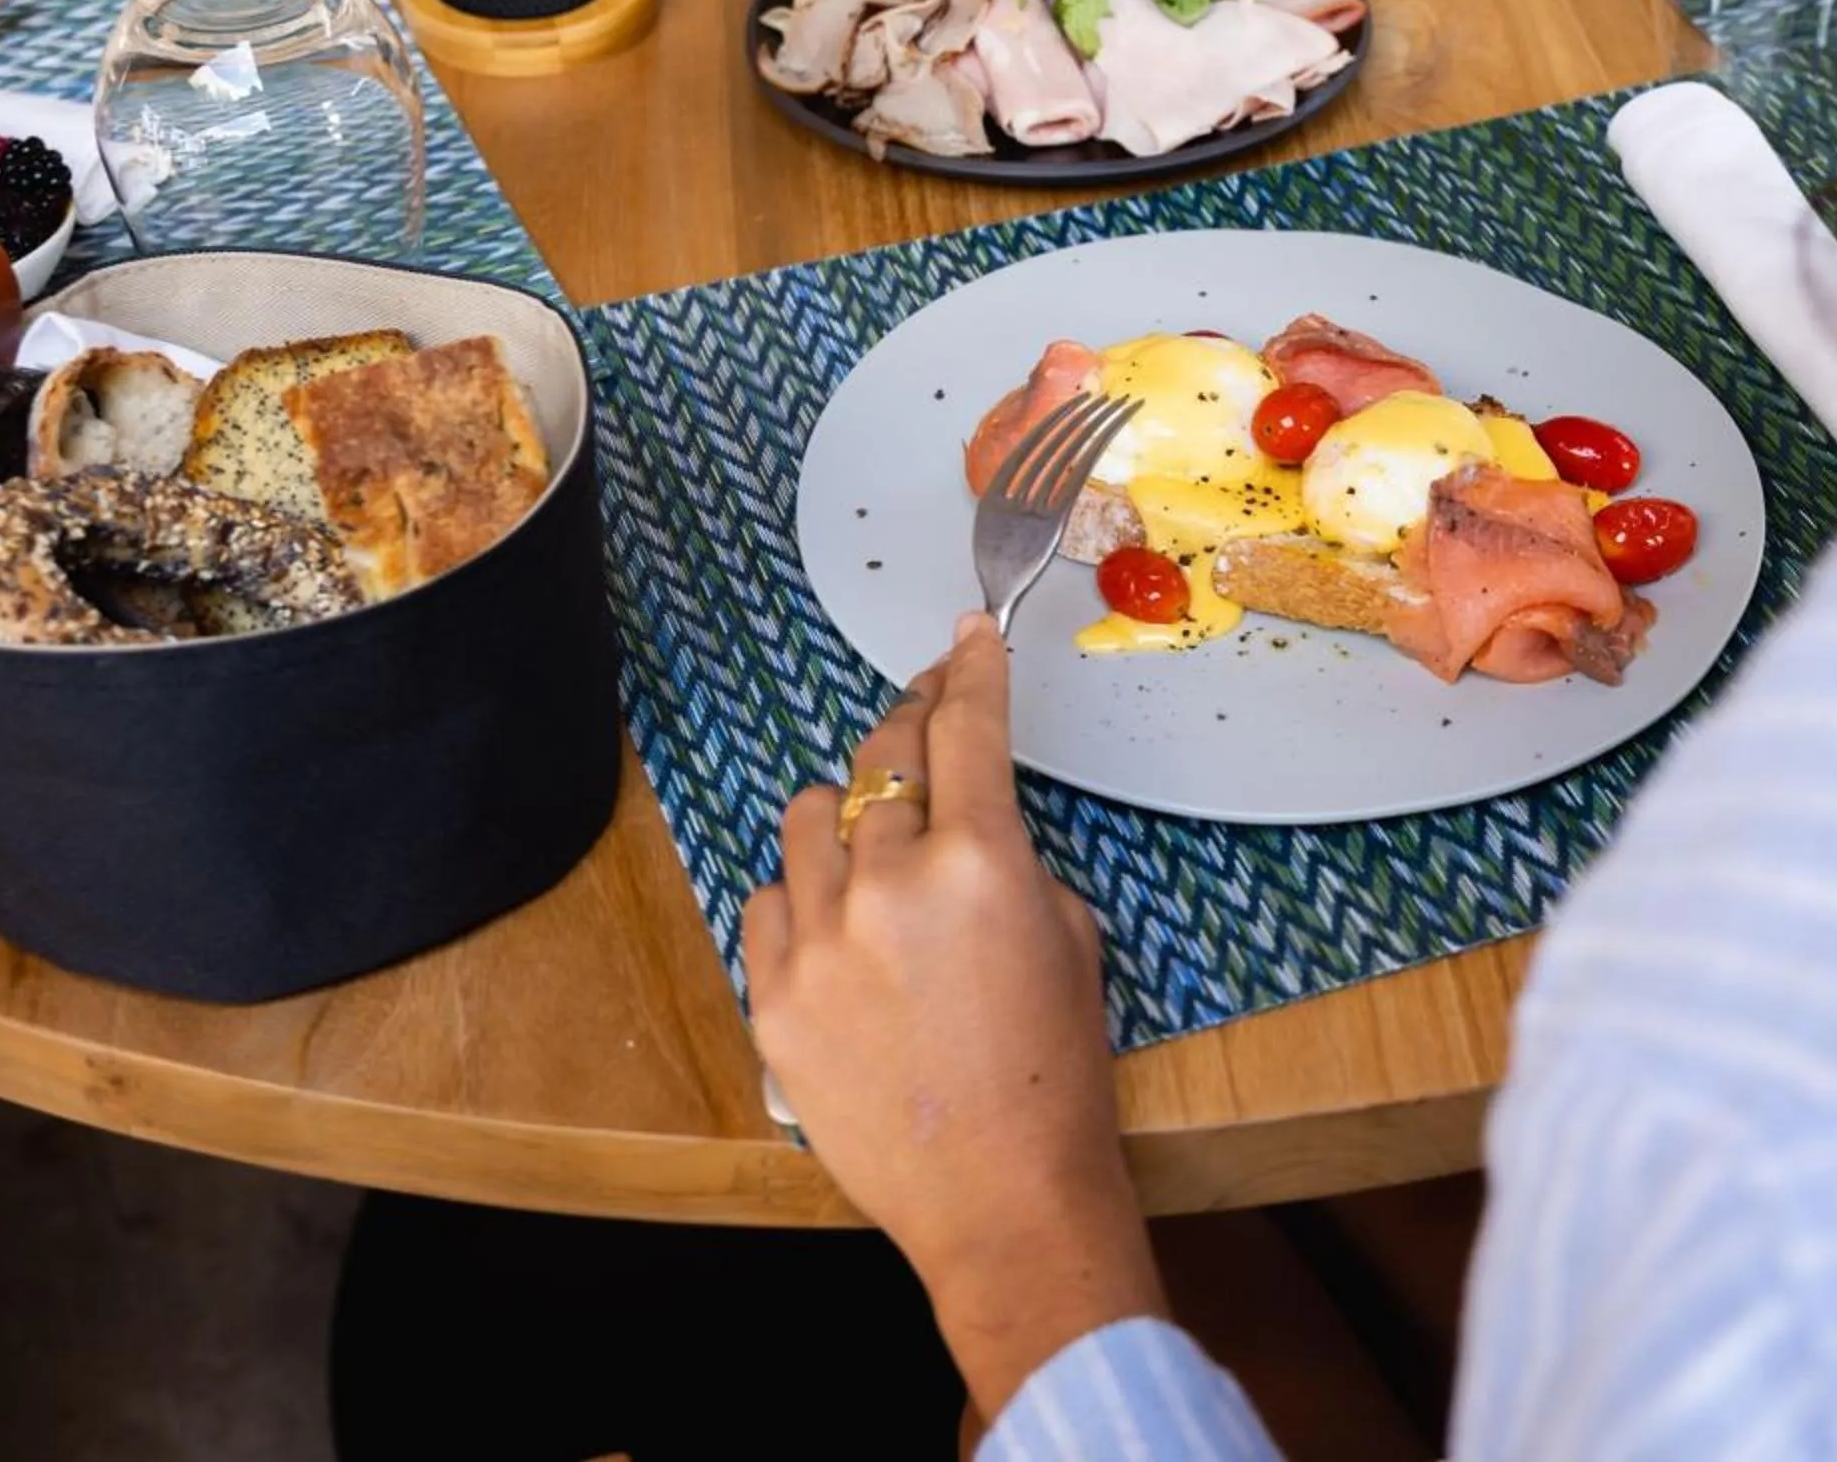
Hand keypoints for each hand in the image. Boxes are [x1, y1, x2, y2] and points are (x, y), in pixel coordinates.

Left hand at [743, 614, 1163, 1415]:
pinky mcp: (771, 997)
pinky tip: (837, 927)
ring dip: (847, 814)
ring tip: (876, 848)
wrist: (1003, 1198)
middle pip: (881, 754)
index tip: (964, 638)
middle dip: (910, 722)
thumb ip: (1014, 860)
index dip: (968, 670)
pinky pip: (765, 901)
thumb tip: (971, 819)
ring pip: (807, 817)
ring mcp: (819, 940)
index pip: (967, 727)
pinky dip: (800, 898)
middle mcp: (890, 884)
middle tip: (926, 714)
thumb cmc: (1056, 1074)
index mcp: (983, 863)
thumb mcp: (1071, 938)